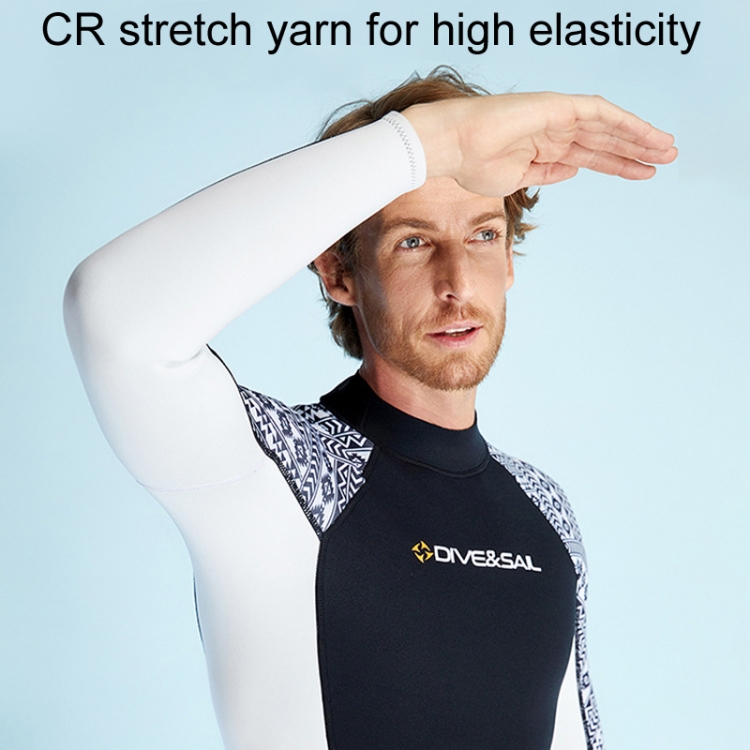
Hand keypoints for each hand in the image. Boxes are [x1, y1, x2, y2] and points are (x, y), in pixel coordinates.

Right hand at [403, 92, 676, 196]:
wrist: (453, 147)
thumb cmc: (473, 164)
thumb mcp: (517, 178)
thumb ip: (547, 173)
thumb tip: (574, 170)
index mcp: (545, 148)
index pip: (591, 156)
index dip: (618, 164)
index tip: (642, 173)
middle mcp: (555, 130)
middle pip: (604, 140)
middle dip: (636, 150)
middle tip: (667, 159)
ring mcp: (557, 117)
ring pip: (607, 125)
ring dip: (638, 136)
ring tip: (666, 149)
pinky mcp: (557, 106)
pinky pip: (599, 112)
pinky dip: (623, 122)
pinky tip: (645, 134)